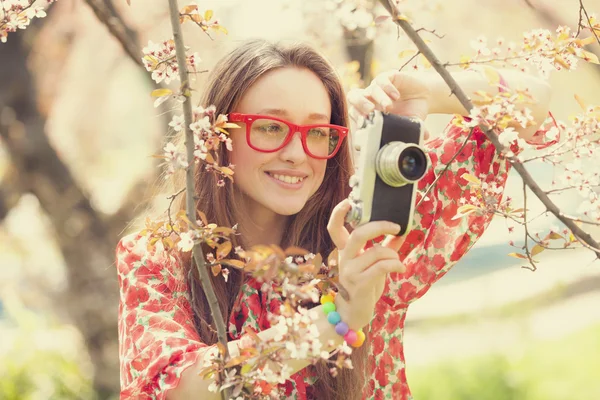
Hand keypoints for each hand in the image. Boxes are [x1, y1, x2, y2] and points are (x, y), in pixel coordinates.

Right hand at [327, 199, 405, 330]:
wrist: (354, 313)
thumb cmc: (365, 283)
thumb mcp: (374, 262)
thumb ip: (386, 245)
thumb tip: (403, 230)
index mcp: (345, 249)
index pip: (334, 227)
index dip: (338, 213)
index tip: (349, 200)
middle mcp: (345, 258)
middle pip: (359, 234)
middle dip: (379, 226)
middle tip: (396, 226)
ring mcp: (351, 271)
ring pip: (377, 252)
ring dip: (393, 254)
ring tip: (398, 261)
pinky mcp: (360, 284)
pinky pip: (382, 266)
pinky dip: (396, 264)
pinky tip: (401, 268)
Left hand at [347, 70, 431, 138]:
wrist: (424, 95)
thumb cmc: (412, 112)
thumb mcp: (409, 124)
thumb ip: (407, 132)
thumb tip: (417, 146)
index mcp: (370, 111)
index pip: (355, 112)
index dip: (357, 118)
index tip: (367, 125)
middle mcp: (371, 98)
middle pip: (354, 97)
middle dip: (360, 104)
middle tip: (371, 112)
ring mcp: (379, 86)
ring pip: (370, 89)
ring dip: (378, 98)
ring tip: (389, 106)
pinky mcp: (389, 76)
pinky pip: (382, 80)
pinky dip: (388, 88)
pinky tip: (396, 96)